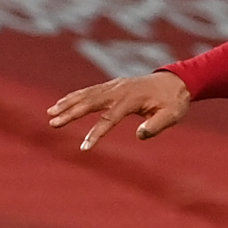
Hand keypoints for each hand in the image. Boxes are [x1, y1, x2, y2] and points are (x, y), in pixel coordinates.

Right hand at [46, 70, 190, 149]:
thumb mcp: (172, 115)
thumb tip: (140, 135)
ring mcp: (114, 86)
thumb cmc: (174, 102)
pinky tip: (62, 102)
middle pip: (90, 103)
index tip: (84, 147)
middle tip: (52, 123)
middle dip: (70, 113)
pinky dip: (74, 96)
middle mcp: (119, 90)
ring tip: (49, 113)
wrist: (177, 81)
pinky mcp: (113, 85)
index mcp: (132, 100)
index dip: (95, 133)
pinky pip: (90, 90)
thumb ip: (157, 125)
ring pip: (86, 94)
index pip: (109, 118)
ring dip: (67, 103)